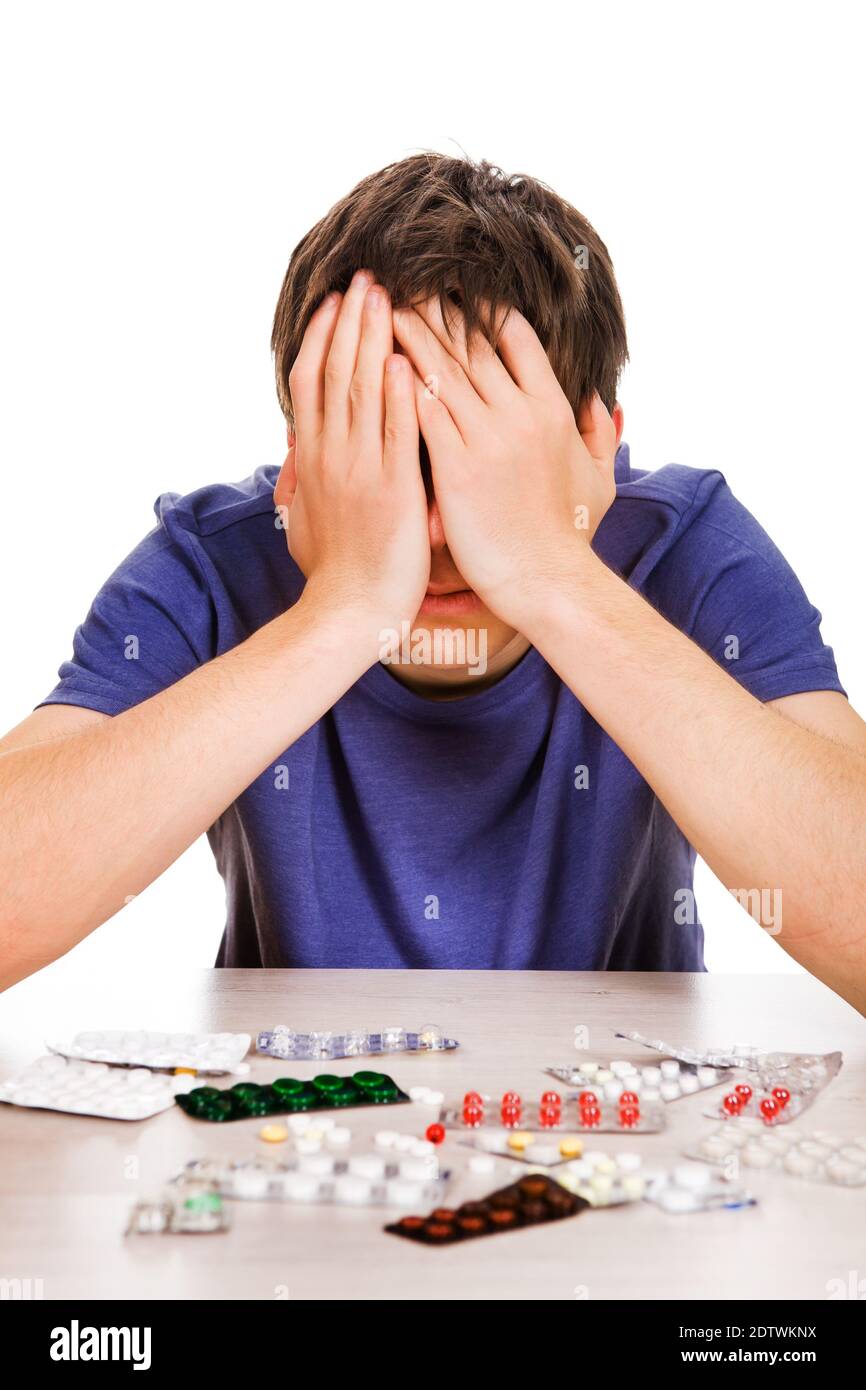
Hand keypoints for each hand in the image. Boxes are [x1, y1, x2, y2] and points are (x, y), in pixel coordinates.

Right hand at [275, 271, 429, 639]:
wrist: (348, 613)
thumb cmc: (334, 572)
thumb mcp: (305, 517)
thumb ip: (304, 478)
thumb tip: (299, 452)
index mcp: (315, 456)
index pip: (313, 380)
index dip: (323, 336)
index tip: (335, 301)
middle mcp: (333, 454)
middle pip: (336, 372)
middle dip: (351, 320)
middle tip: (366, 276)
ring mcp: (361, 469)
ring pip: (364, 391)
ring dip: (375, 340)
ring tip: (387, 297)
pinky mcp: (392, 490)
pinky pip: (397, 434)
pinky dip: (401, 396)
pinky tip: (407, 361)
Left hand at [392, 297, 616, 633]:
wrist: (546, 580)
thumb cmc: (569, 535)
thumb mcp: (598, 478)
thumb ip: (599, 433)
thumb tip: (602, 400)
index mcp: (553, 409)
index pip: (515, 337)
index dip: (482, 309)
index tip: (456, 290)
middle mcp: (520, 413)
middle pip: (471, 344)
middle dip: (436, 308)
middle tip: (405, 280)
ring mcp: (487, 438)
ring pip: (441, 369)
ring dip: (409, 333)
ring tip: (382, 307)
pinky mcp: (456, 465)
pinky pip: (422, 410)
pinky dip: (398, 381)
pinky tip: (376, 360)